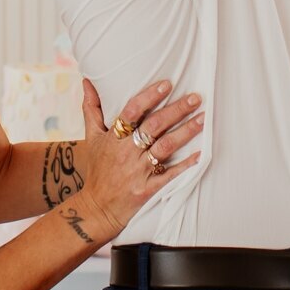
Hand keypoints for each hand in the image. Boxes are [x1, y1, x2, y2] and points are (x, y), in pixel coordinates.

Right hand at [71, 78, 203, 240]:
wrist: (97, 208)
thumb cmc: (97, 169)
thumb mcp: (91, 138)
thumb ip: (91, 108)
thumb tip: (87, 81)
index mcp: (113, 138)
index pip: (131, 112)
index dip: (149, 97)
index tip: (167, 85)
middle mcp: (126, 152)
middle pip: (153, 127)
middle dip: (176, 110)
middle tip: (195, 98)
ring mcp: (138, 171)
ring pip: (164, 148)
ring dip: (185, 132)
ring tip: (203, 119)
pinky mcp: (147, 189)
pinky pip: (169, 175)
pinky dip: (185, 165)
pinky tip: (200, 154)